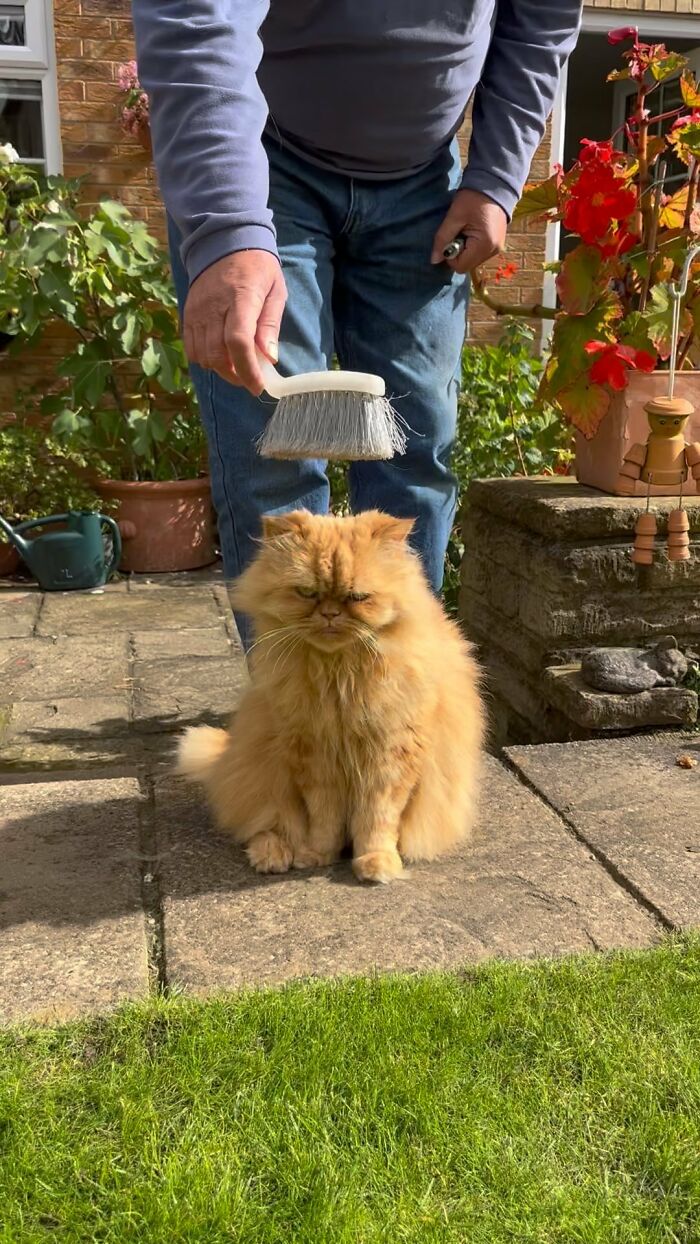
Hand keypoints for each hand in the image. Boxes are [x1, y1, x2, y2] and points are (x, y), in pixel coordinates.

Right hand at [183, 250, 286, 394]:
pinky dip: (204, 359)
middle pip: (217, 354)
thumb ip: (270, 325)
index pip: (238, 342)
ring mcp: (197, 310)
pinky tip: (220, 357)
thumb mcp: (275, 291)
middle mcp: (214, 306)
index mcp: (241, 298)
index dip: (247, 370)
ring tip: (236, 368)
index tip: (258, 386)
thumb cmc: (257, 268)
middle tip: (250, 378)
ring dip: (220, 369)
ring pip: (202, 355)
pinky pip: (191, 347)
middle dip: (235, 375)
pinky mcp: (187, 313)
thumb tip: (269, 358)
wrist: (224, 242)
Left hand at [431, 189, 507, 274]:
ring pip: (472, 260)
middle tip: (459, 231)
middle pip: (467, 265)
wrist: (493, 183)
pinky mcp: (497, 244)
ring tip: (467, 229)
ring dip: (465, 249)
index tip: (451, 237)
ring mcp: (497, 248)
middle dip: (458, 252)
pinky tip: (473, 230)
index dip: (450, 255)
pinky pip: (479, 253)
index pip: (460, 266)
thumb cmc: (473, 198)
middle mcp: (493, 251)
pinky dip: (472, 245)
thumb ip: (442, 239)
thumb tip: (434, 260)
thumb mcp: (454, 217)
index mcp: (484, 245)